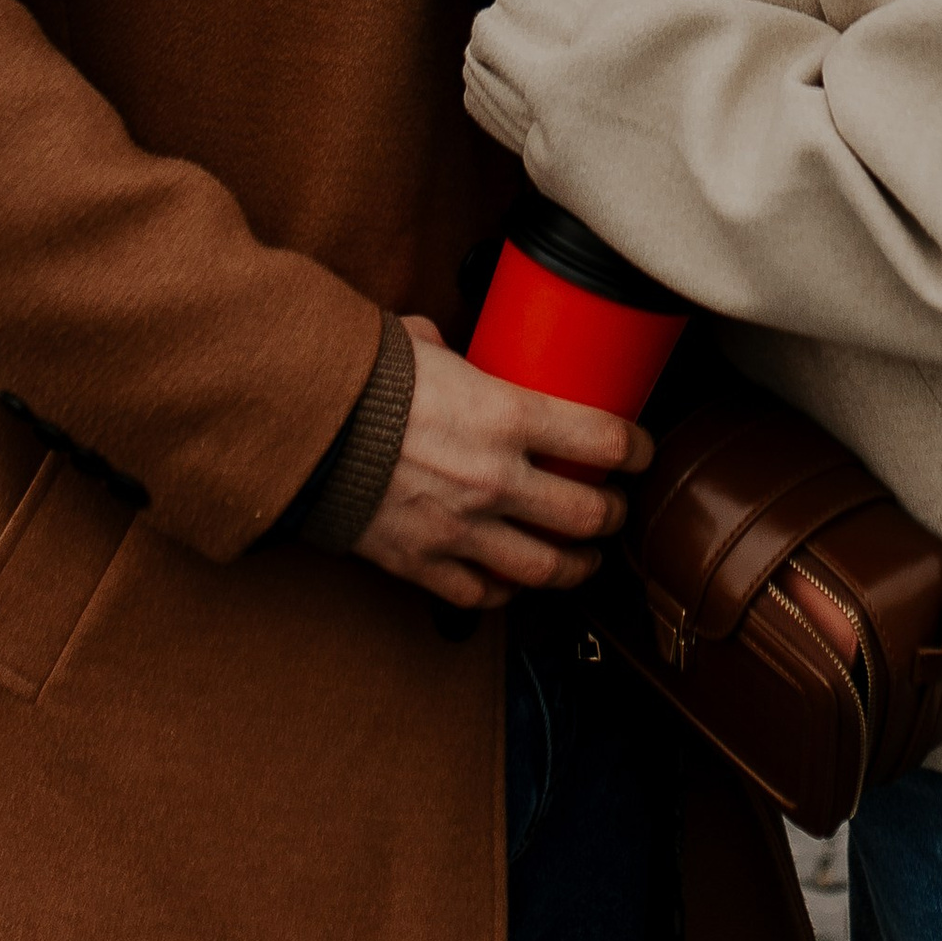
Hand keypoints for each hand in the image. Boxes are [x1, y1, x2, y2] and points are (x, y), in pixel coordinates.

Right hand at [353, 317, 654, 608]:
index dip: (636, 448)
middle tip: (614, 508)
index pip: (603, 440)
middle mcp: (495, 479)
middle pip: (586, 515)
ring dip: (576, 565)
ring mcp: (462, 530)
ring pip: (545, 568)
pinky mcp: (424, 564)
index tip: (641, 450)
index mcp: (506, 415)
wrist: (300, 430)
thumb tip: (452, 350)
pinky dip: (508, 591)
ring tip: (585, 558)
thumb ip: (454, 355)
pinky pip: (484, 594)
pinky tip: (517, 580)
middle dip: (611, 515)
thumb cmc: (361, 379)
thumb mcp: (423, 346)